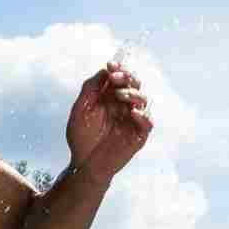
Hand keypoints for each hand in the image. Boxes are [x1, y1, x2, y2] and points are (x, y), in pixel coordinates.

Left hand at [65, 62, 152, 185]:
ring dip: (133, 94)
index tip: (111, 65)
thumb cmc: (81, 137)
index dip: (119, 69)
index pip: (121, 78)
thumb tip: (105, 70)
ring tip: (120, 95)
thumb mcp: (80, 109)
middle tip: (116, 77)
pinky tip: (132, 112)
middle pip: (135, 85)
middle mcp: (124, 106)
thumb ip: (90, 88)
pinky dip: (143, 115)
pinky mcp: (138, 136)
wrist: (83, 163)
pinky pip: (148, 123)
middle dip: (127, 77)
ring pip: (143, 100)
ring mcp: (132, 120)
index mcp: (111, 98)